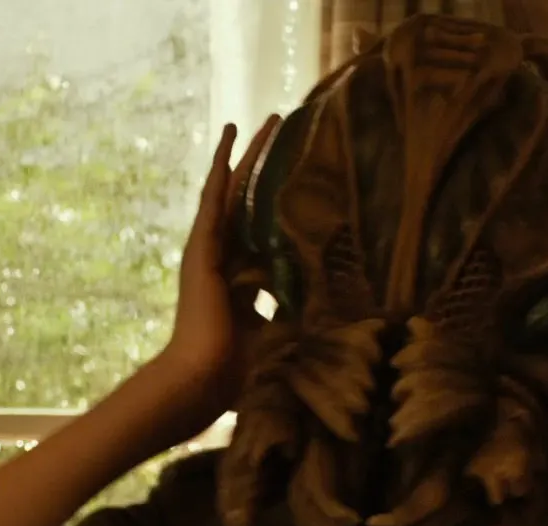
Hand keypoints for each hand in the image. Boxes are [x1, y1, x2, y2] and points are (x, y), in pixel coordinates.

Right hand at [143, 115, 281, 436]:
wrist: (202, 381)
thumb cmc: (240, 370)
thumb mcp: (285, 332)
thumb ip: (304, 313)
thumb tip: (346, 305)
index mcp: (243, 282)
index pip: (267, 234)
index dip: (284, 206)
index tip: (306, 183)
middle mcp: (225, 261)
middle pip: (250, 204)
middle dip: (268, 170)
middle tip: (287, 133)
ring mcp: (210, 251)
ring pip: (234, 191)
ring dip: (248, 155)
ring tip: (264, 122)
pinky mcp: (202, 246)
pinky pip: (215, 196)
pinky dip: (223, 163)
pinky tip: (233, 133)